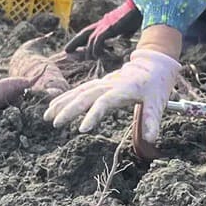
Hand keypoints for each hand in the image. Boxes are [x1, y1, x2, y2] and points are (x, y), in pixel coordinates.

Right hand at [45, 48, 181, 138]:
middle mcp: (109, 84)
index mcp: (123, 89)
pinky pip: (79, 90)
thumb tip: (150, 140)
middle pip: (85, 96)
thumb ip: (152, 120)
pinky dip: (65, 97)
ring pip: (78, 91)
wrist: (153, 65)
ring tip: (47, 116)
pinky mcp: (98, 84)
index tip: (82, 129)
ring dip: (62, 102)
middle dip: (68, 109)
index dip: (93, 115)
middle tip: (55, 124)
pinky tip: (53, 106)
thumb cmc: (156, 85)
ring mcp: (102, 83)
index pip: (104, 102)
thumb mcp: (158, 102)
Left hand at [65, 0, 140, 54]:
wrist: (138, 7)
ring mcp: (105, 25)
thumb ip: (123, 33)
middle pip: (84, 33)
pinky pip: (98, 39)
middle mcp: (102, 23)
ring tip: (88, 58)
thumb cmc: (135, 16)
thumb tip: (124, 38)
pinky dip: (96, 48)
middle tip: (67, 50)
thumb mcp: (127, 27)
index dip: (81, 39)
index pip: (89, 31)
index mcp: (104, 23)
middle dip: (75, 42)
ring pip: (90, 38)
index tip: (74, 46)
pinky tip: (97, 54)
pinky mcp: (109, 28)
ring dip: (88, 49)